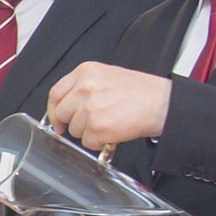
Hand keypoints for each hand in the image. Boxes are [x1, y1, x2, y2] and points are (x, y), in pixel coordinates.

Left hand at [46, 61, 172, 149]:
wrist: (161, 103)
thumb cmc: (140, 91)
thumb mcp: (106, 76)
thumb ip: (83, 87)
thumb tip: (65, 105)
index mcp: (85, 72)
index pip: (55, 93)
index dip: (54, 109)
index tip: (57, 118)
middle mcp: (84, 89)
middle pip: (61, 113)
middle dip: (72, 122)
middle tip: (88, 123)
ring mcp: (90, 109)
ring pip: (74, 130)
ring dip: (88, 132)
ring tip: (108, 122)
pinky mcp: (98, 128)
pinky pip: (87, 142)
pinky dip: (99, 142)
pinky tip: (112, 131)